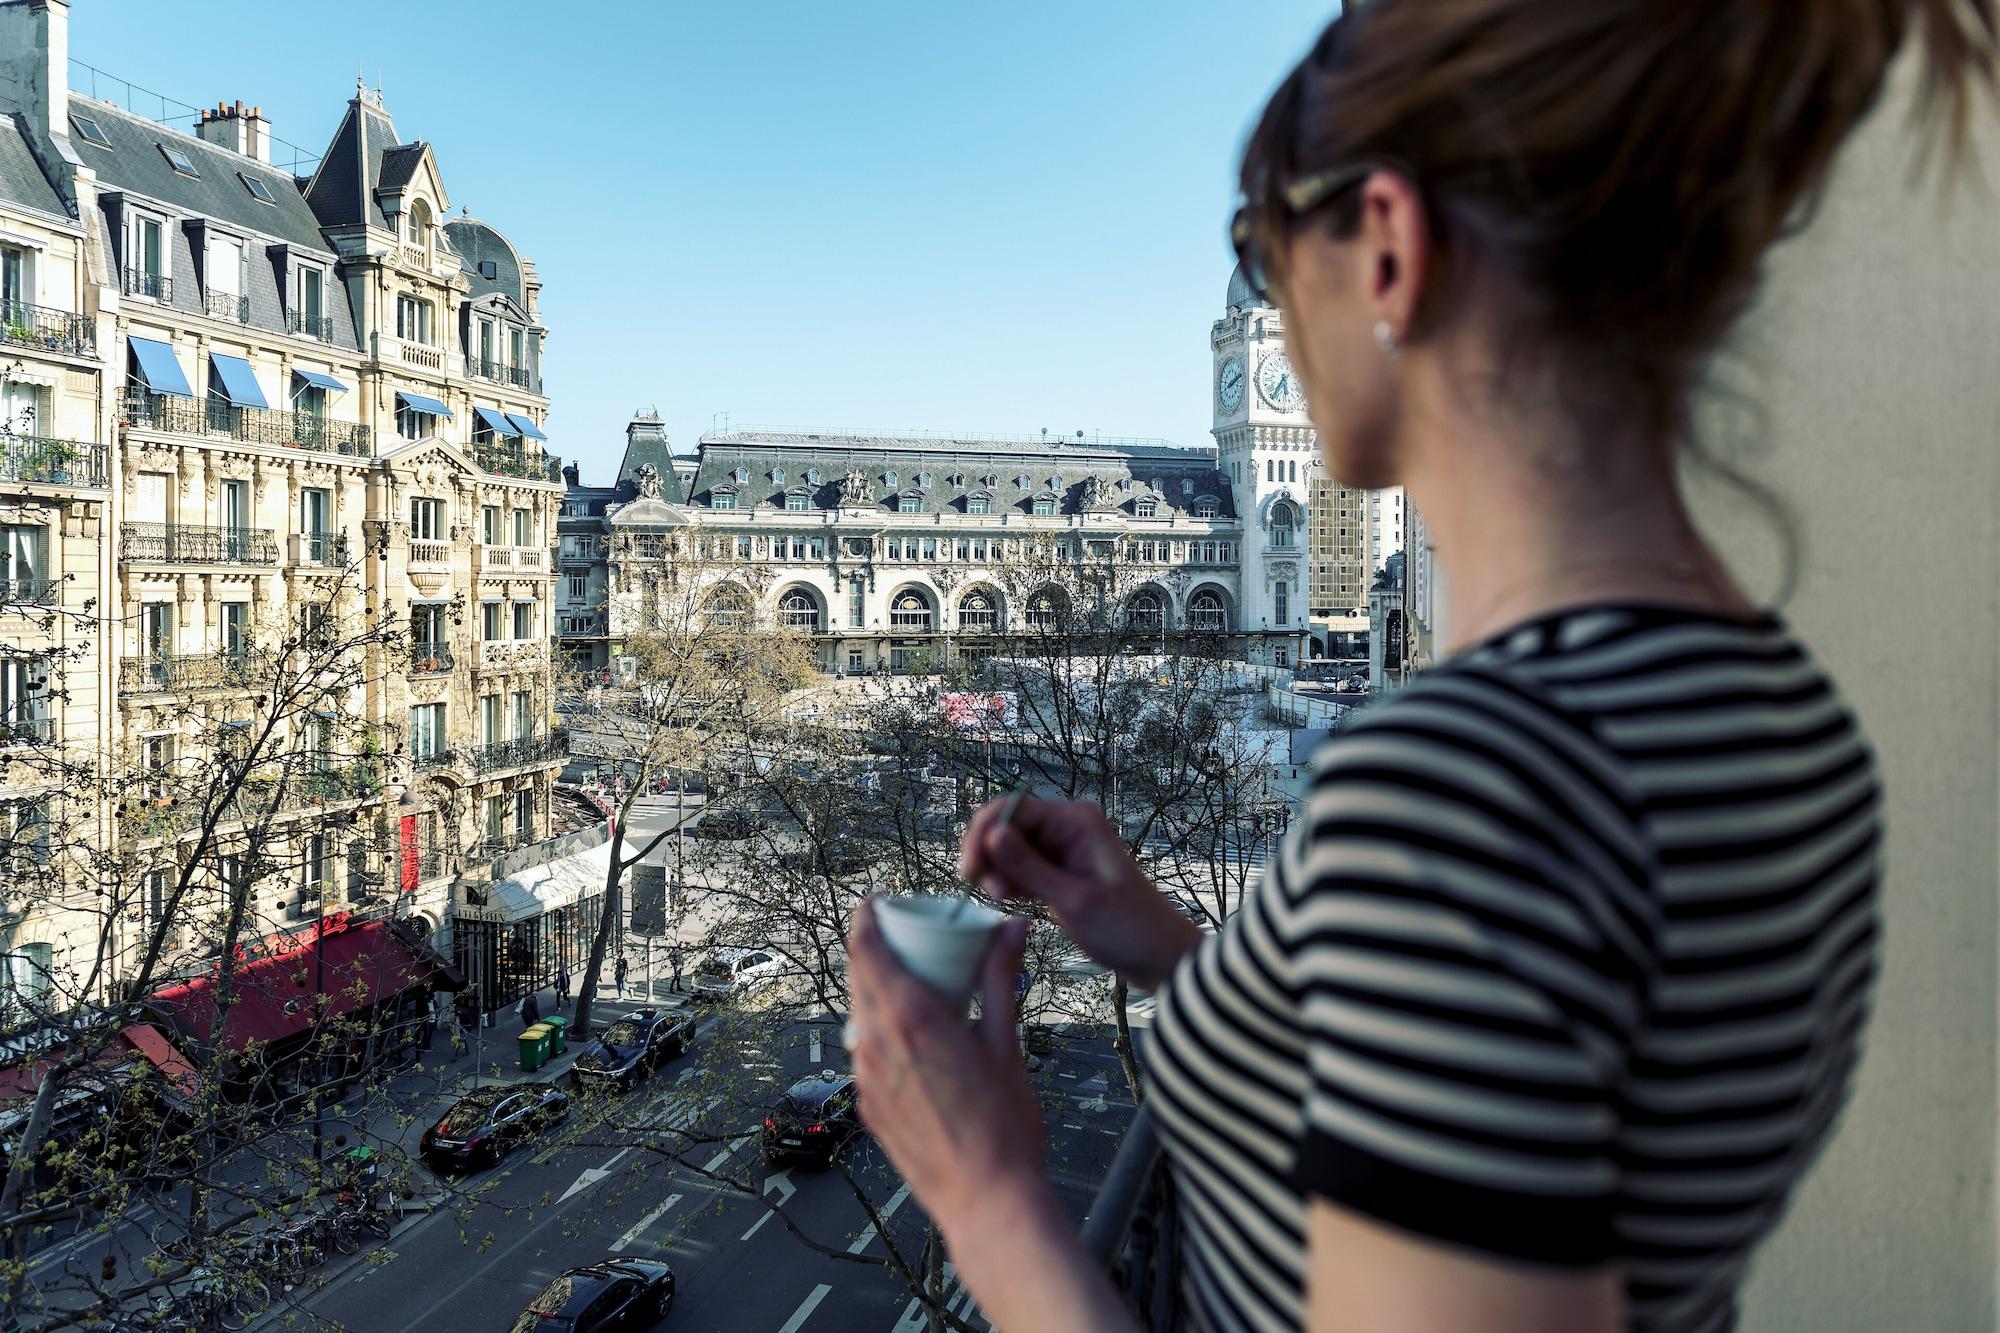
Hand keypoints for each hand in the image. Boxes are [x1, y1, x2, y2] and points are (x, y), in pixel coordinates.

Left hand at [845, 896, 1049, 1239]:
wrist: (986, 1199)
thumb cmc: (1003, 1126)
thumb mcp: (1006, 1043)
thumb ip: (1001, 980)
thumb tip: (1012, 930)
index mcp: (910, 1020)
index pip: (865, 949)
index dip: (864, 918)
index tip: (875, 902)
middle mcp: (876, 1045)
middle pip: (857, 978)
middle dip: (875, 951)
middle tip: (903, 938)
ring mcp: (866, 1078)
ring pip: (859, 1017)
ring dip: (878, 994)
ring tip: (914, 988)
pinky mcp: (867, 1106)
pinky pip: (866, 1054)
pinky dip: (883, 1034)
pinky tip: (916, 1041)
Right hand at [960, 796, 1201, 991]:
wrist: (1159, 956)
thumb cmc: (1127, 928)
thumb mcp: (1074, 901)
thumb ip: (1030, 868)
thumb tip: (990, 835)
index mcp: (1076, 821)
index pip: (1012, 808)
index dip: (984, 833)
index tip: (970, 870)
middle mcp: (1067, 827)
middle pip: (1006, 825)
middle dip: (988, 855)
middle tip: (987, 892)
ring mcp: (1062, 849)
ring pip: (1009, 848)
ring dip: (997, 871)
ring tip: (1003, 901)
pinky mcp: (1058, 871)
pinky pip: (1021, 867)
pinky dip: (1010, 882)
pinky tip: (1011, 902)